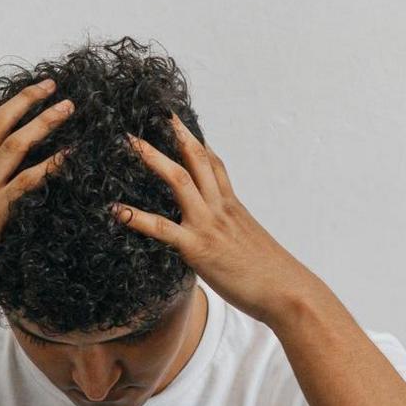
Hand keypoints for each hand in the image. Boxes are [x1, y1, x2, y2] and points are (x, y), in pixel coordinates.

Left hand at [110, 113, 321, 326]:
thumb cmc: (272, 275)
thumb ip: (230, 232)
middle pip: (196, 159)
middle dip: (174, 133)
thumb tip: (220, 236)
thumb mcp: (249, 243)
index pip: (214, 163)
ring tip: (129, 142)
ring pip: (179, 181)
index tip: (176, 121)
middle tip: (152, 112)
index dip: (195, 140)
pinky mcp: (198, 248)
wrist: (288, 293)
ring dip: (153, 158)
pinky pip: (163, 229)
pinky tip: (116, 210)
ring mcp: (209, 225)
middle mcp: (220, 208)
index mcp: (232, 206)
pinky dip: (137, 218)